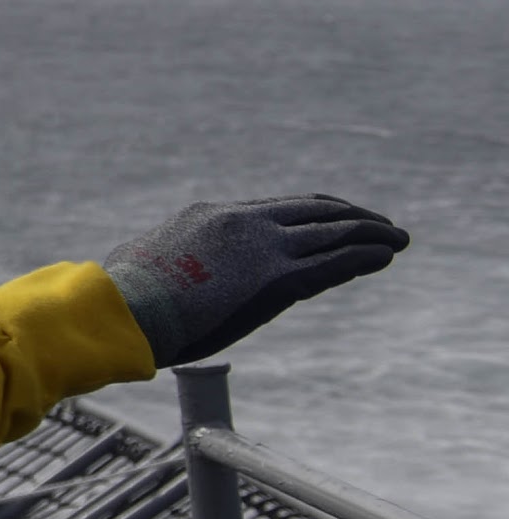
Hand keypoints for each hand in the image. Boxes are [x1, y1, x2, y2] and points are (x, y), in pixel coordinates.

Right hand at [96, 196, 409, 367]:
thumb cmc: (122, 297)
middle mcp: (243, 222)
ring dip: (371, 234)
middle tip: (380, 224)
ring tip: (396, 239)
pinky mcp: (277, 280)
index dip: (314, 213)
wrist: (122, 309)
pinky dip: (364, 256)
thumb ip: (173, 261)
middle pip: (313, 210)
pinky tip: (385, 255)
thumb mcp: (147, 262)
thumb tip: (158, 273)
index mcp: (212, 215)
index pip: (278, 209)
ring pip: (333, 231)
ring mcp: (262, 247)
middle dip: (353, 216)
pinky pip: (334, 261)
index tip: (335, 219)